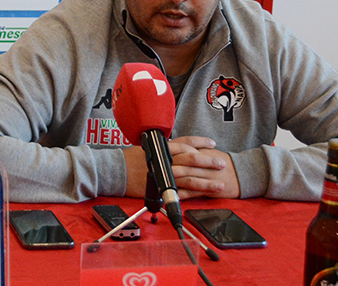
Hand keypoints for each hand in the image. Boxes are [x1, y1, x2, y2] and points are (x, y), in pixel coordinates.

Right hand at [122, 136, 239, 198]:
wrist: (115, 170)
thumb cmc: (128, 159)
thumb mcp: (146, 148)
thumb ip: (162, 150)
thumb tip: (174, 150)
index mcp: (162, 147)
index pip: (185, 142)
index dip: (200, 142)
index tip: (212, 144)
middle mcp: (165, 159)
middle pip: (192, 158)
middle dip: (209, 161)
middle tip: (221, 163)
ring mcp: (164, 173)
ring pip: (190, 176)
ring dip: (207, 181)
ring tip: (220, 184)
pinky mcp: (162, 187)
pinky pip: (181, 191)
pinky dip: (194, 194)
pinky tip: (203, 196)